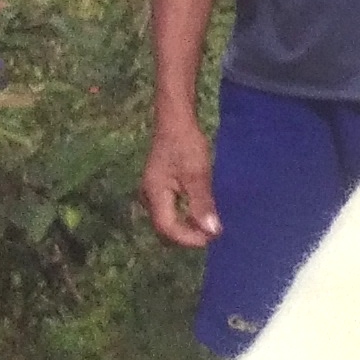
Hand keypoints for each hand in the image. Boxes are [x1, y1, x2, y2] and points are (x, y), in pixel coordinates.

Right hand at [141, 116, 220, 248]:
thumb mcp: (198, 175)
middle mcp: (148, 197)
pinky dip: (183, 215)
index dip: (189, 238)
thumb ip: (202, 204)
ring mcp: (151, 192)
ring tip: (208, 225)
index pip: (167, 228)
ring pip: (167, 219)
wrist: (175, 121)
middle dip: (187, 234)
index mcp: (154, 195)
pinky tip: (198, 211)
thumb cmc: (186, 145)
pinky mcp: (157, 187)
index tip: (211, 238)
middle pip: (164, 227)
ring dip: (186, 226)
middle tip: (211, 233)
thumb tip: (211, 231)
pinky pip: (168, 210)